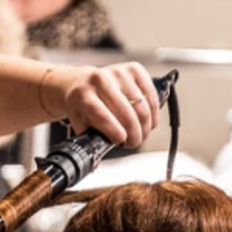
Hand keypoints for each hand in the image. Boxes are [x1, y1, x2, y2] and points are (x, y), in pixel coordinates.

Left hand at [44, 62, 159, 147]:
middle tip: (134, 143)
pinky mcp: (133, 68)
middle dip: (135, 133)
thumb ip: (88, 140)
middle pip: (127, 112)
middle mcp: (100, 80)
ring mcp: (117, 72)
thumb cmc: (80, 105)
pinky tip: (149, 121)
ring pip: (142, 105)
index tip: (121, 143)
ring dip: (146, 125)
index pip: (103, 116)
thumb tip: (95, 163)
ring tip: (141, 135)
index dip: (116, 133)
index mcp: (82, 95)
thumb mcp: (78, 123)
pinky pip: (151, 93)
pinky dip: (154, 111)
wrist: (78, 83)